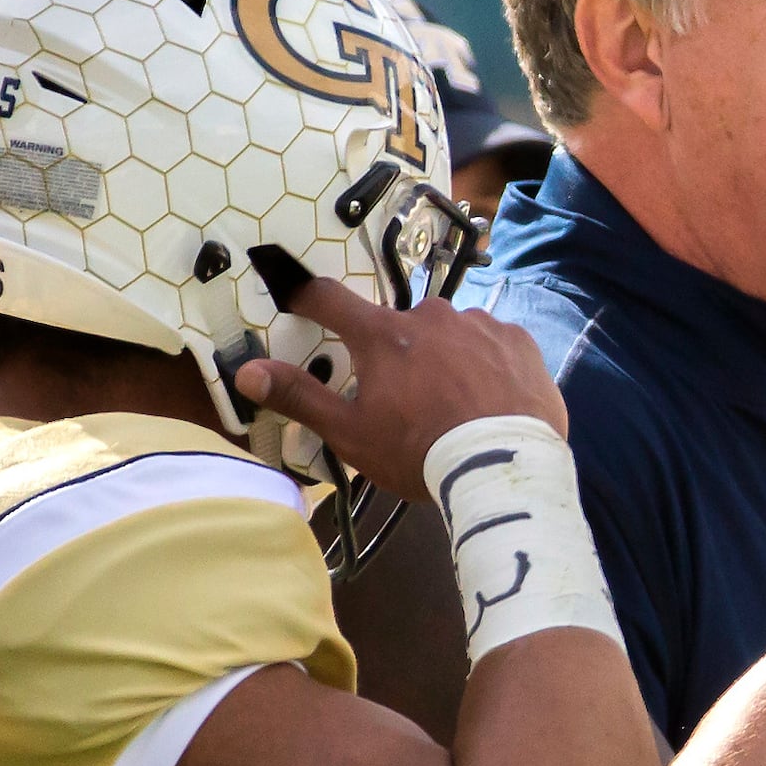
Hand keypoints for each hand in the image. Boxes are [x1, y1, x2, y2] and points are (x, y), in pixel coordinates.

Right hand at [233, 266, 568, 497]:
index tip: (296, 298)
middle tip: (407, 398)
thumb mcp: (351, 433)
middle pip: (398, 326)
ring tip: (454, 403)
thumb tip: (247, 372)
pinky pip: (492, 343)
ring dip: (444, 357)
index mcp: (382, 336)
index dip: (308, 297)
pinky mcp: (519, 340)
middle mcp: (430, 315)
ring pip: (448, 333)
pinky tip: (490, 397)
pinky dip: (486, 364)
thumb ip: (300, 397)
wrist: (504, 468)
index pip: (330, 300)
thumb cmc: (418, 452)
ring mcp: (478, 323)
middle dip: (397, 354)